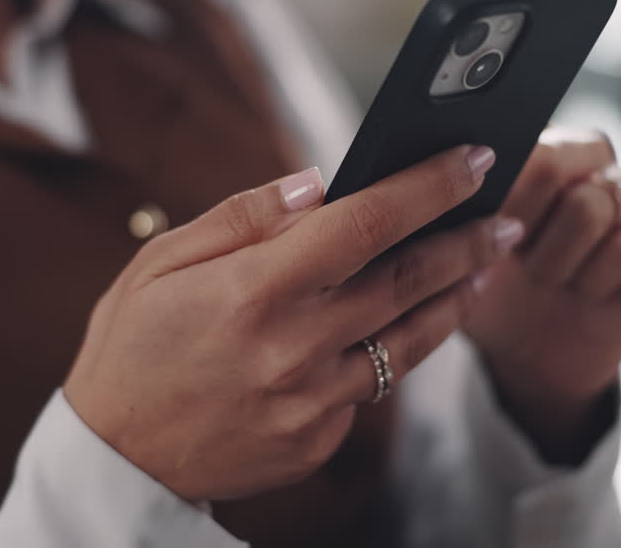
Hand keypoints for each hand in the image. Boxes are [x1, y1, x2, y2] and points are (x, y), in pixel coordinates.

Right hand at [64, 145, 523, 501]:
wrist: (117, 461)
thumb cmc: (131, 348)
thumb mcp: (161, 263)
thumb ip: (244, 219)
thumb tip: (319, 184)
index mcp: (256, 291)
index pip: (367, 222)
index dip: (428, 186)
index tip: (472, 159)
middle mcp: (295, 347)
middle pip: (408, 281)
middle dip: (467, 242)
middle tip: (504, 219)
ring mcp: (312, 401)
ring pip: (410, 341)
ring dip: (455, 299)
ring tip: (483, 268)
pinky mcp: (318, 440)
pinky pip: (371, 387)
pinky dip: (393, 350)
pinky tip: (408, 326)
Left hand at [462, 128, 620, 463]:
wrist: (524, 354)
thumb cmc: (486, 290)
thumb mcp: (453, 250)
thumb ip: (451, 206)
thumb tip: (447, 173)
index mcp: (531, 146)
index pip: (522, 130)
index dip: (501, 177)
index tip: (483, 217)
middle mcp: (584, 160)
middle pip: (562, 154)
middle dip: (526, 215)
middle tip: (512, 251)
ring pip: (593, 204)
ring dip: (555, 256)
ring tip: (542, 274)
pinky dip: (594, 278)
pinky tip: (581, 290)